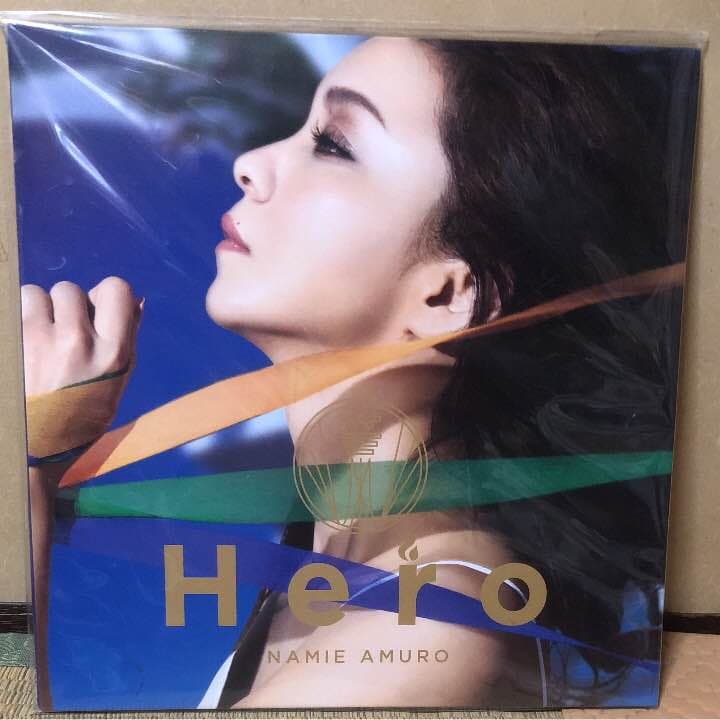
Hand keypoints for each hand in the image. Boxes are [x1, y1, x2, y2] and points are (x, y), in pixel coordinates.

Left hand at [21, 275, 141, 431]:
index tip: (96, 311)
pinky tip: (21, 345)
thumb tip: (135, 299)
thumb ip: (127, 337)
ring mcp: (38, 341)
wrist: (34, 450)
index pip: (117, 289)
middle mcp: (77, 342)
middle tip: (61, 334)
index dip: (105, 296)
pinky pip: (13, 308)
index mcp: (112, 352)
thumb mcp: (117, 382)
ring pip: (36, 294)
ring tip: (37, 339)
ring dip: (36, 311)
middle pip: (71, 290)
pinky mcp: (9, 343)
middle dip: (65, 308)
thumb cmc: (82, 417)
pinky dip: (15, 321)